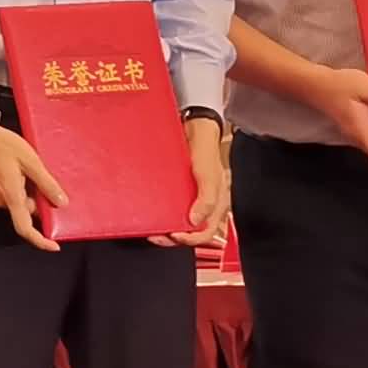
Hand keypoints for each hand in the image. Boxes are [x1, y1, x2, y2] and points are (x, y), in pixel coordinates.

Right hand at [0, 119, 66, 252]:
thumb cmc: (1, 143)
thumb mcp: (31, 160)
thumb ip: (46, 183)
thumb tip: (60, 202)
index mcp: (10, 194)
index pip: (25, 228)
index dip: (40, 240)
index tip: (54, 245)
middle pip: (25, 212)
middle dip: (37, 201)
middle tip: (41, 179)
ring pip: (17, 203)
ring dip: (27, 193)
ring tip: (26, 170)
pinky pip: (8, 197)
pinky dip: (17, 190)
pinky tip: (17, 171)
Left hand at [156, 118, 227, 247]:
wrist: (194, 128)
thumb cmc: (206, 150)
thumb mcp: (209, 175)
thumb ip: (207, 198)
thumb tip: (195, 221)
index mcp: (216, 206)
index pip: (205, 233)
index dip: (190, 239)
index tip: (174, 235)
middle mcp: (203, 204)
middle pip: (189, 231)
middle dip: (172, 237)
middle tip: (156, 234)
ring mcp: (190, 197)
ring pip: (178, 220)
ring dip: (165, 226)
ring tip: (151, 226)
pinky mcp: (179, 190)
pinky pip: (170, 205)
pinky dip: (161, 211)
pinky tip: (151, 210)